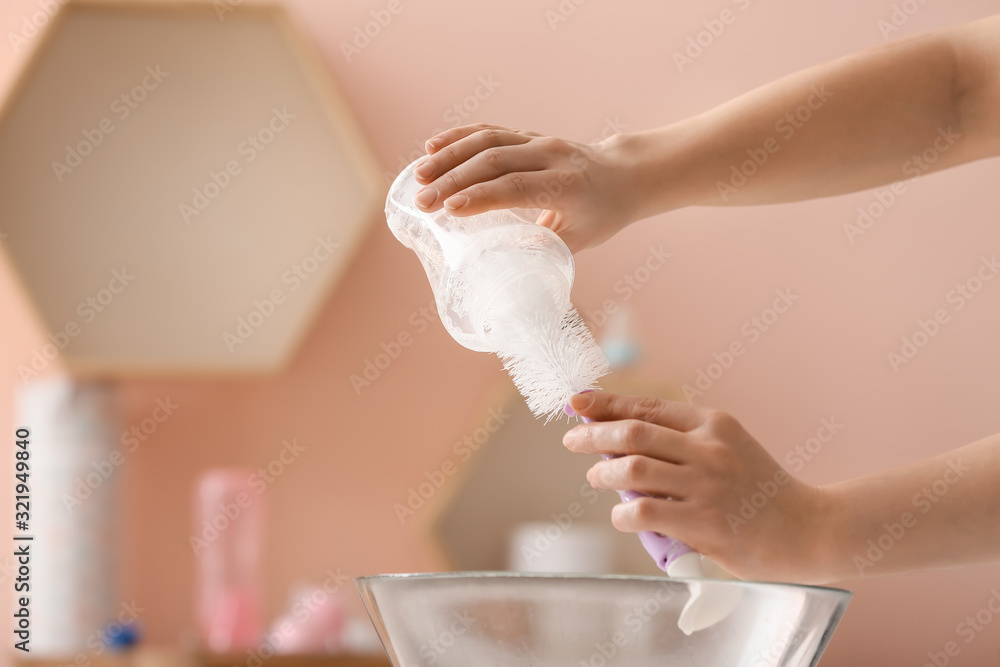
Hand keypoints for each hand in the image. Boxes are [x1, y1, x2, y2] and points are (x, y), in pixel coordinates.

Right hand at [411, 123, 636, 252]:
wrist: (623, 176)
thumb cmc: (600, 215)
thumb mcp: (579, 240)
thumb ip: (543, 248)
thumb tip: (502, 264)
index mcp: (567, 185)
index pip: (517, 186)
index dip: (481, 196)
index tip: (449, 210)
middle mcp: (552, 156)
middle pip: (494, 160)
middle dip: (453, 180)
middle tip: (421, 201)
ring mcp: (538, 140)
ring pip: (487, 139)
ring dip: (449, 156)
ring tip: (418, 175)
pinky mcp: (526, 135)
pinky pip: (489, 130)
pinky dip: (459, 137)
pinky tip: (432, 148)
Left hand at [563, 391, 836, 583]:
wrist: (810, 530)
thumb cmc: (762, 492)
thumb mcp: (730, 448)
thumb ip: (684, 442)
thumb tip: (621, 439)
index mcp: (714, 424)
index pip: (648, 408)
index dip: (606, 404)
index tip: (577, 403)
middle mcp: (709, 449)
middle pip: (633, 432)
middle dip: (592, 434)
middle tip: (572, 440)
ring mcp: (706, 486)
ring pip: (632, 469)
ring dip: (602, 473)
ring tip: (597, 477)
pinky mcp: (704, 523)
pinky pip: (643, 512)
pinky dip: (622, 514)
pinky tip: (622, 516)